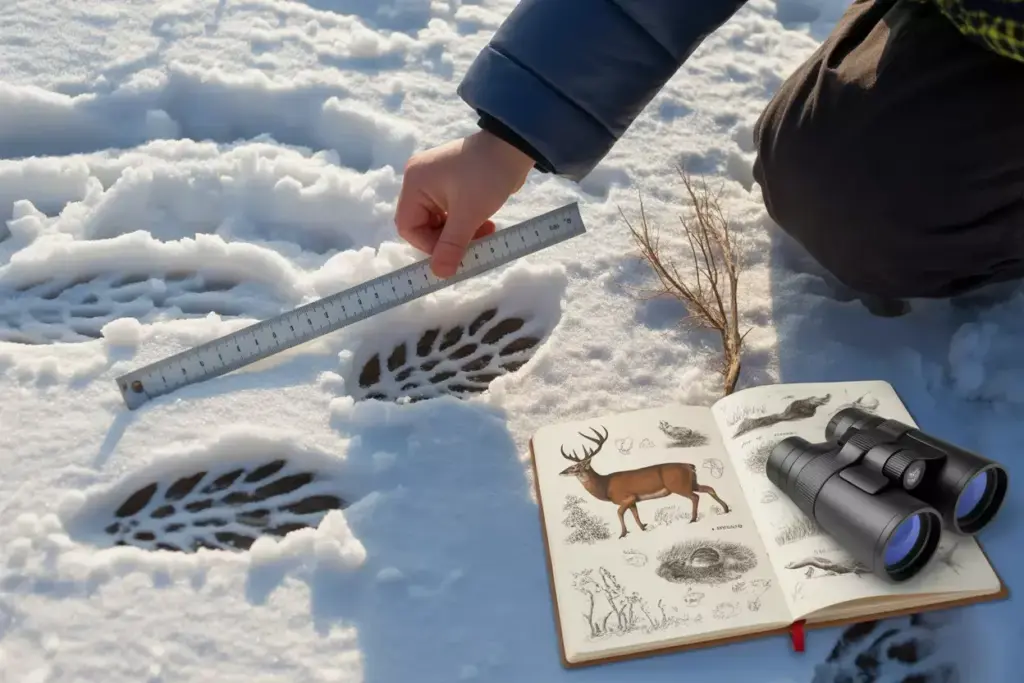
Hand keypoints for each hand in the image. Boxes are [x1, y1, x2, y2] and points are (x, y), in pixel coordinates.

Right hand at [395, 129, 535, 277]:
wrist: (514, 146)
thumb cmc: (486, 176)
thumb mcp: (468, 215)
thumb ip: (451, 246)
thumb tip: (440, 275)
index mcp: (414, 184)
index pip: (408, 227)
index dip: (429, 245)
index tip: (454, 252)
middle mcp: (419, 181)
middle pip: (423, 225)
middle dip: (448, 240)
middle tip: (475, 243)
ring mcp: (435, 181)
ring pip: (440, 221)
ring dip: (460, 233)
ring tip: (486, 232)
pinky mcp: (451, 183)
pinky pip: (451, 212)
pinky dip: (465, 222)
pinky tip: (485, 223)